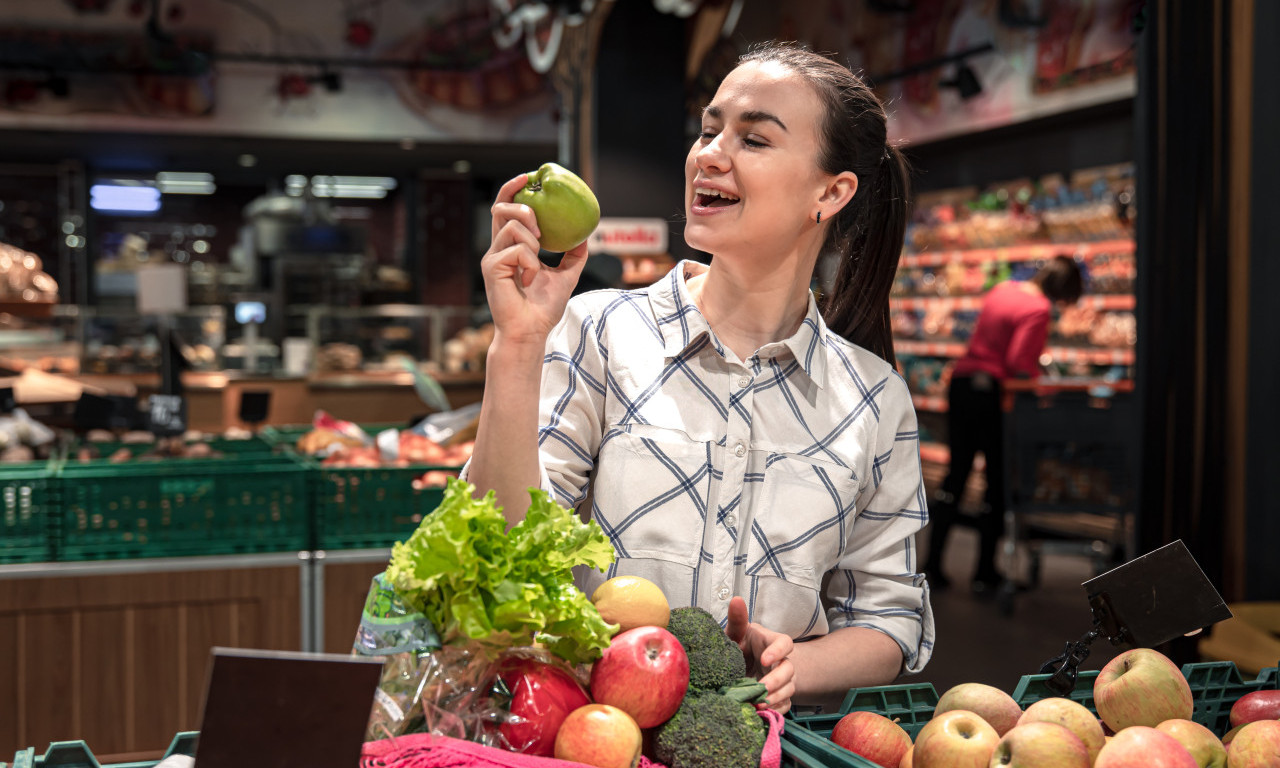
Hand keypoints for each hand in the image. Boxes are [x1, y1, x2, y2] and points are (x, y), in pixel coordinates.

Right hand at [481, 174, 590, 346]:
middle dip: (525, 210)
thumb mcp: (566, 276)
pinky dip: (532, 264)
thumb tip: (585, 236)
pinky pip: (518, 250)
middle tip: (541, 233)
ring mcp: (492, 257)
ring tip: (536, 265)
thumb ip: (573, 256)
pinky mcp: (491, 267)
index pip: (505, 210)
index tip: (528, 177)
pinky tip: (530, 280)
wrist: (531, 332)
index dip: (512, 189)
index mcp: (510, 247)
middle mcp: (497, 248)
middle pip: (501, 208)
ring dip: (533, 243)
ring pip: (513, 227)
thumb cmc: (543, 309)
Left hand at [727, 596, 795, 713]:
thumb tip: (736, 600)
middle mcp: (781, 662)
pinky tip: (762, 712)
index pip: (785, 643)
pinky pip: (784, 705)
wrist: (743, 665)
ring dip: (776, 697)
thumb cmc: (741, 644)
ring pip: (789, 689)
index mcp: (772, 643)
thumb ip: (737, 619)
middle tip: (761, 688)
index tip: (764, 659)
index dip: (778, 651)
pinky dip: (775, 710)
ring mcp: (783, 680)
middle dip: (777, 680)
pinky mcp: (780, 696)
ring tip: (758, 703)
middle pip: (789, 670)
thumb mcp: (737, 633)